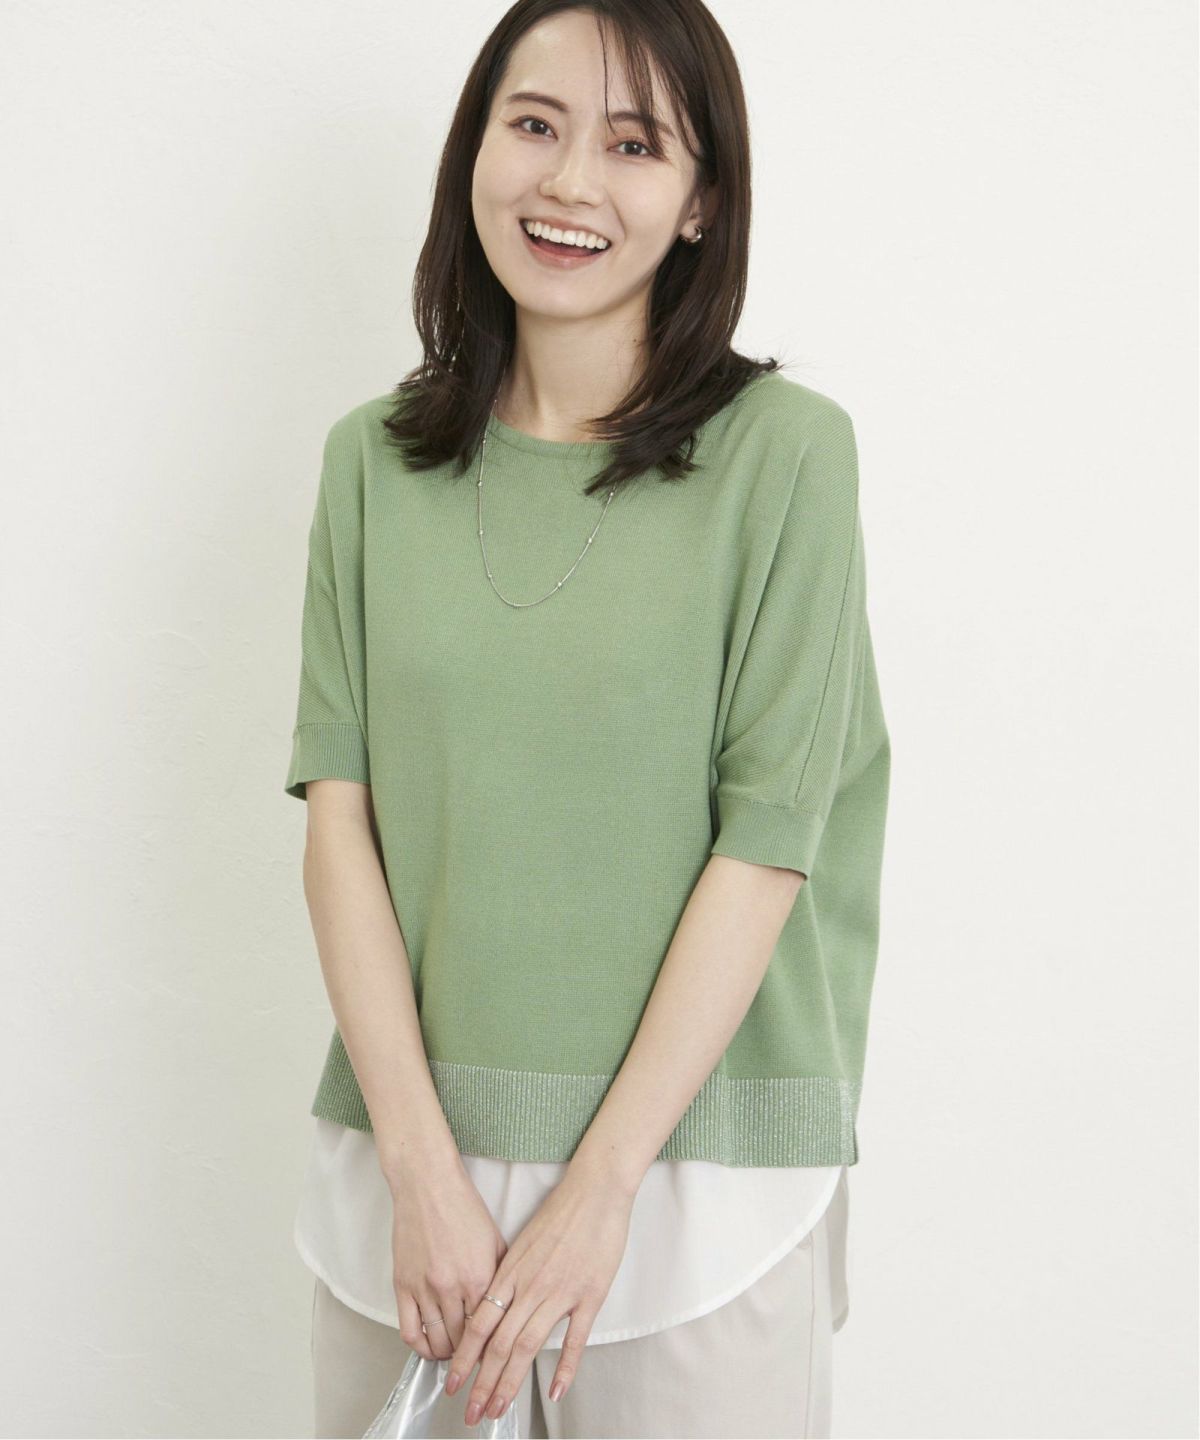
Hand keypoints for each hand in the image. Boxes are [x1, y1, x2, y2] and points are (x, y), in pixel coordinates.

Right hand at [387, 1152, 508, 1362]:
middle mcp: (452, 1287)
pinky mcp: (402, 1285)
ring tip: (453, 1352)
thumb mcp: (495, 1241)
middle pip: (463, 1341)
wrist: (428, 1185)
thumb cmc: (463, 1207)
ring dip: (446, 1353)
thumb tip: (505, 1308)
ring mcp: (424, 1288)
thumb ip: (500, 1277)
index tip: (492, 1352)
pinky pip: (409, 1331)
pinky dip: (420, 1346)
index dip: (491, 1346)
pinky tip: (428, 1345)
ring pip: (437, 1342)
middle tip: (472, 1355)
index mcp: (479, 1277)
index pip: (488, 1330)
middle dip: (469, 1354)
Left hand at [444, 1166, 633, 1425]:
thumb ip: (509, 1276)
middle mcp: (530, 1286)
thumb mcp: (523, 1242)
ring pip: (528, 1346)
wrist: (595, 1190)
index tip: (454, 1383)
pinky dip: (565, 1368)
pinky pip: (574, 1339)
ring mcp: (560, 1292)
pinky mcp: (590, 1295)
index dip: (465, 1358)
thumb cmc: (560, 1211)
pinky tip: (555, 1390)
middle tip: (472, 1413)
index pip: (479, 1324)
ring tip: (499, 1410)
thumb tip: (494, 1307)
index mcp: (511, 1272)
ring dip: (511, 1383)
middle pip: (499, 1344)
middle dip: (482, 1383)